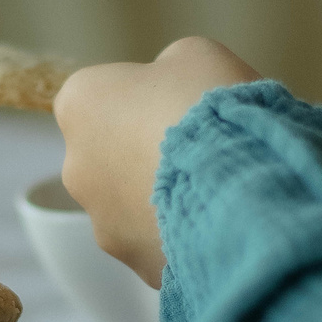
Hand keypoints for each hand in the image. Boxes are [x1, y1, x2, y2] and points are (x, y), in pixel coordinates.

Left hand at [54, 37, 263, 289]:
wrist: (246, 186)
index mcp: (80, 105)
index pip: (101, 97)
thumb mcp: (194, 55)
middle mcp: (75, 168)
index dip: (144, 99)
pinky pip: (161, 245)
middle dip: (148, 153)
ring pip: (135, 207)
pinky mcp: (138, 266)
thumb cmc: (213, 107)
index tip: (181, 102)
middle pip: (113, 156)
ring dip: (166, 199)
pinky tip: (223, 222)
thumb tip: (166, 90)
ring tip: (219, 189)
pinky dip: (185, 236)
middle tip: (203, 148)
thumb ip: (166, 71)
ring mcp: (104, 225)